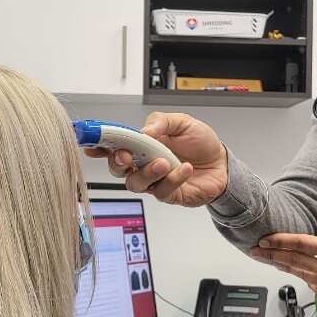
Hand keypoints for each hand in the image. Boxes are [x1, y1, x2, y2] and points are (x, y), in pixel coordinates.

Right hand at [83, 112, 228, 206]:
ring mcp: (154, 181)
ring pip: (135, 183)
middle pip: (117, 168)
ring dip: (147, 172)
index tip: (94, 144)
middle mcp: (143, 164)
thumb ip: (161, 122)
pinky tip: (185, 169)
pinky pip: (161, 191)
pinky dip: (173, 179)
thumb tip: (143, 131)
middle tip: (128, 156)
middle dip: (118, 162)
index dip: (100, 145)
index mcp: (142, 144)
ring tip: (163, 162)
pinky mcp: (168, 194)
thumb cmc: (200, 142)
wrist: (222, 163)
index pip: (115, 145)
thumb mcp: (182, 122)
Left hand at [249, 216, 316, 312]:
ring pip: (301, 275)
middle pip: (294, 261)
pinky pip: (315, 287)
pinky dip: (304, 279)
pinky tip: (297, 274)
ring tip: (269, 261)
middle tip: (255, 251)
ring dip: (283, 267)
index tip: (264, 239)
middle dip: (272, 255)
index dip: (279, 241)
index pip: (301, 243)